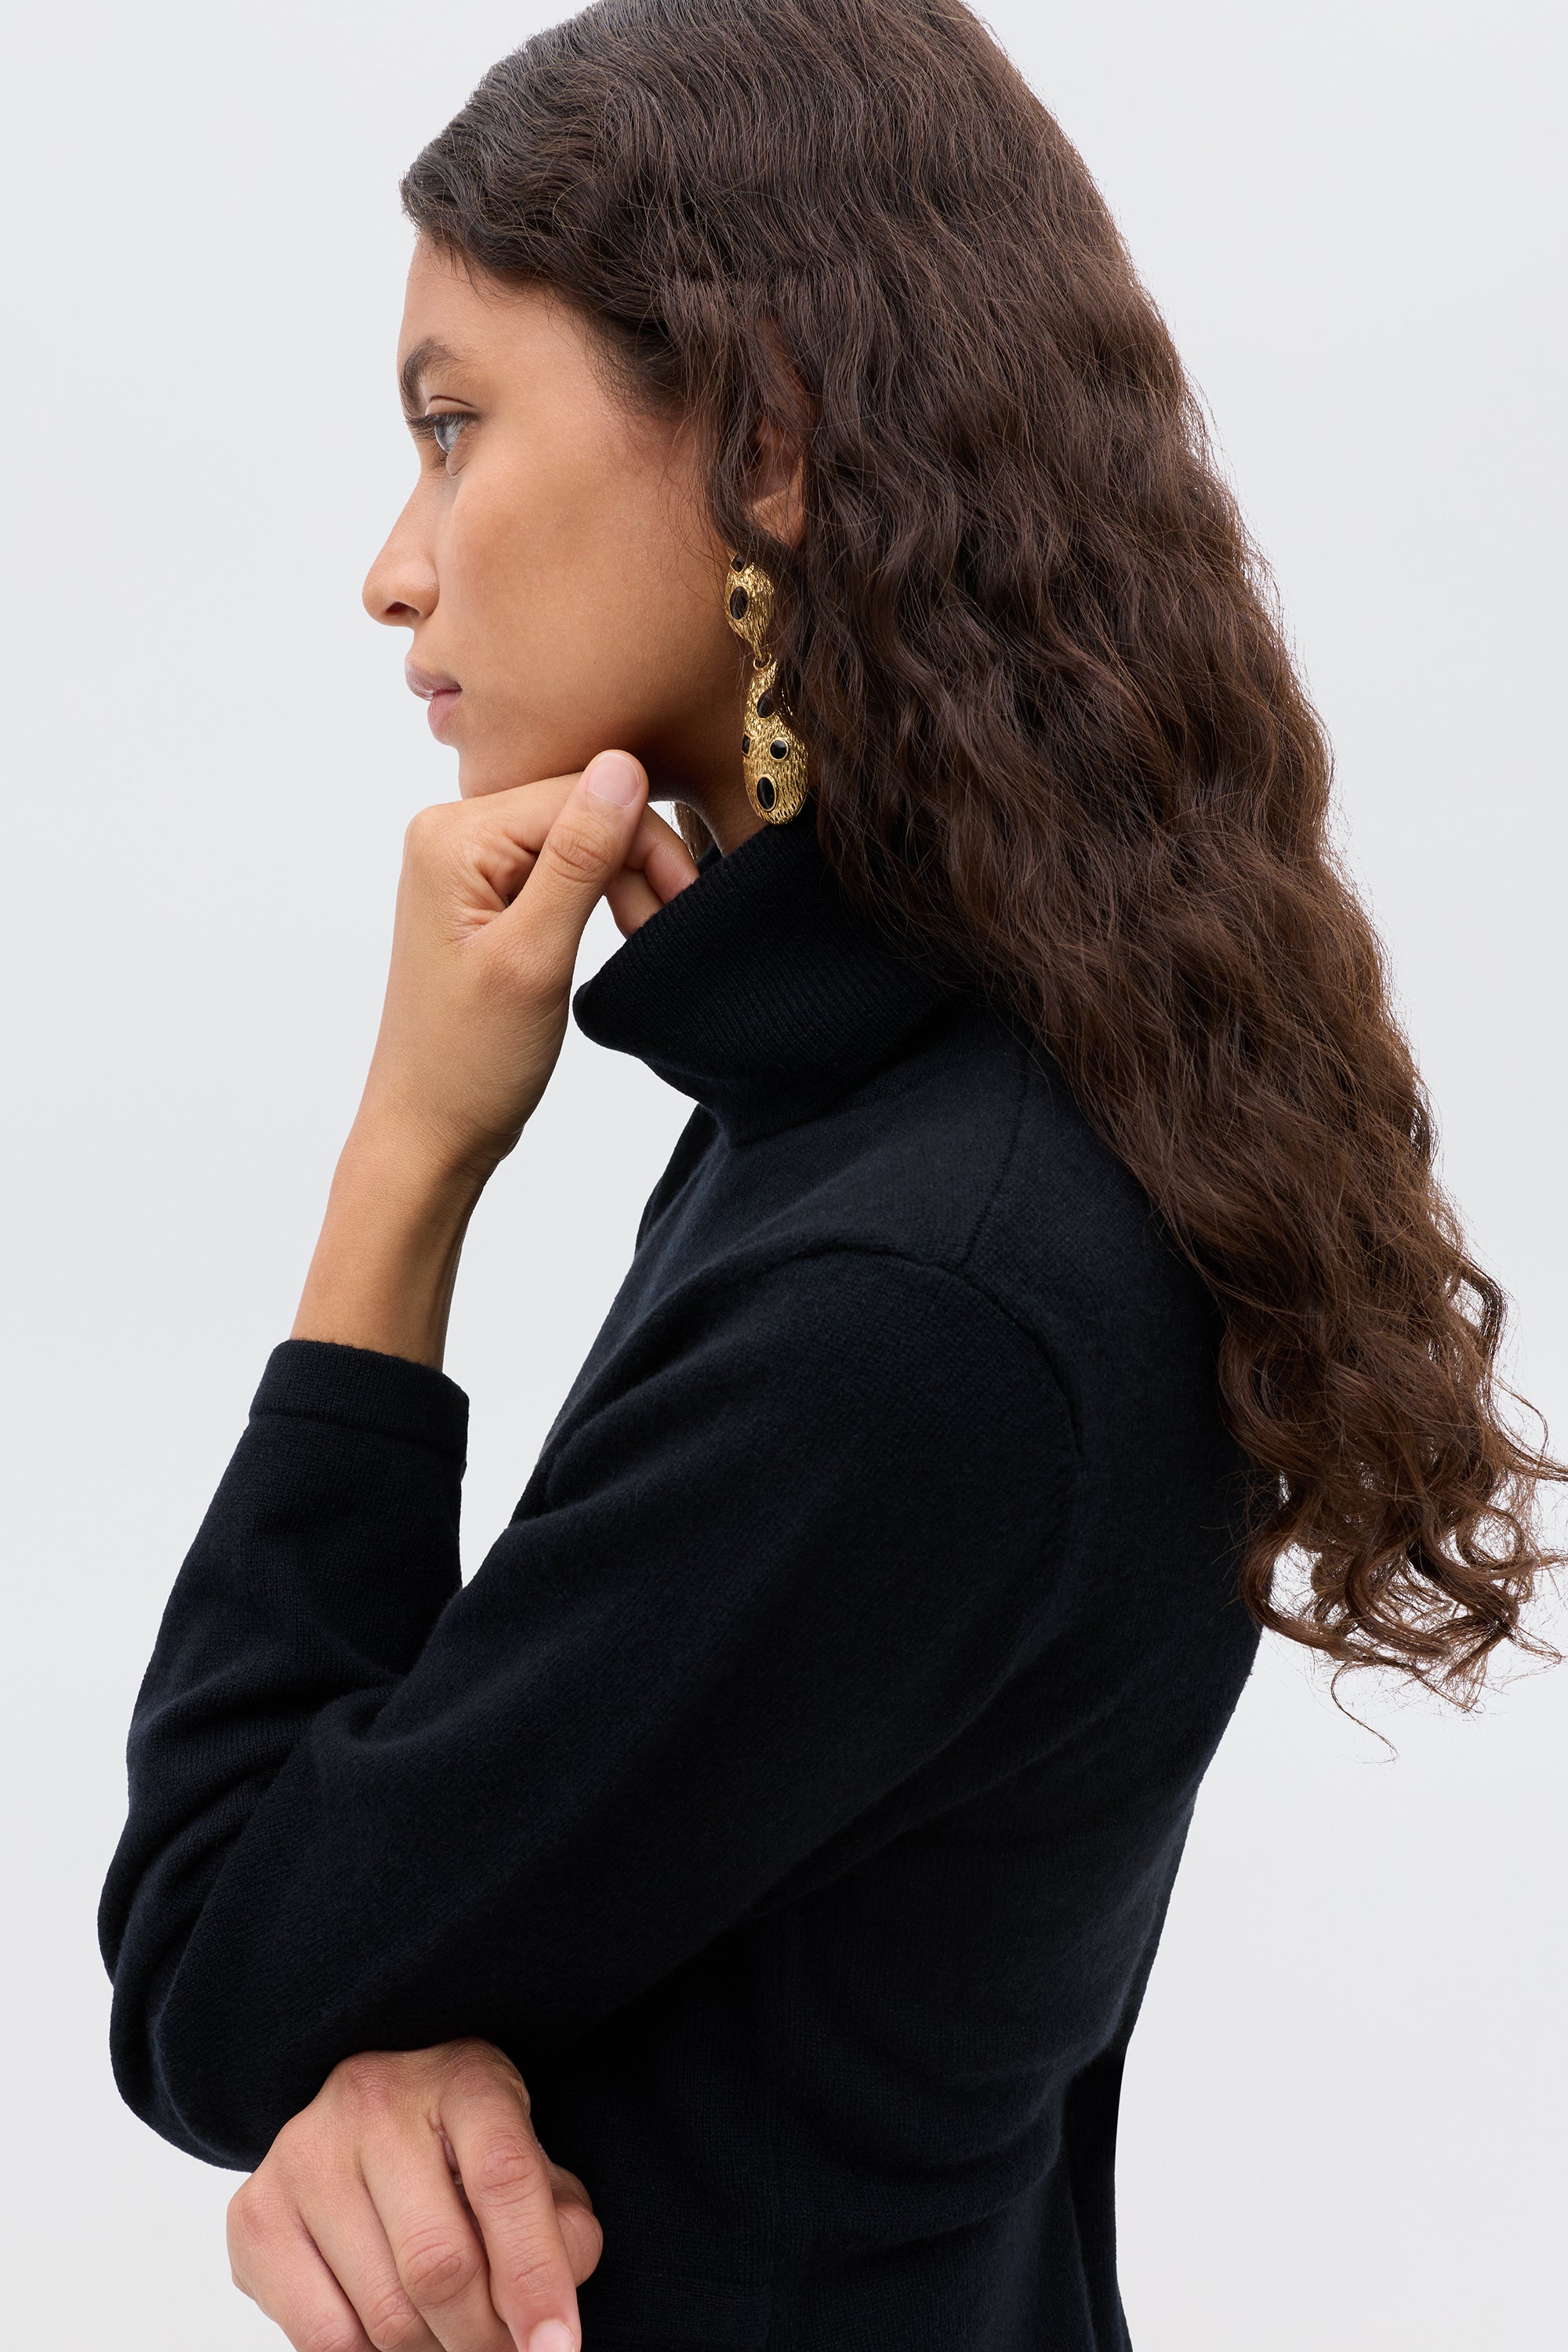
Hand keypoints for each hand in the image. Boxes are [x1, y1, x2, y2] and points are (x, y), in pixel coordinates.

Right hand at [226, 2039, 599, 2351]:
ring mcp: (305, 2153)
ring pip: (385, 2314)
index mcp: (463, 2077)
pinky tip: (393, 2338)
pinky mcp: (256, 2214)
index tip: (557, 2347)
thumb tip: (545, 2323)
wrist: (369, 2118)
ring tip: (451, 2337)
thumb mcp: (531, 2164)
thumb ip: (558, 2228)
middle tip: (503, 2351)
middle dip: (484, 2338)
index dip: (537, 2276)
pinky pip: (324, 2340)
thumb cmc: (468, 2152)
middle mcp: (375, 2101)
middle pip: (440, 2264)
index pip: (504, 2178)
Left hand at [290, 753, 698, 1366]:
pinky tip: (618, 931)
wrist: (429, 1132)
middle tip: (665, 927)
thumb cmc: (472, 1061)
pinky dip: (596, 895)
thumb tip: (623, 765)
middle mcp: (448, 832)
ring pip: (574, 837)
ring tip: (644, 937)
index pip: (578, 793)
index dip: (645, 838)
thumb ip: (578, 857)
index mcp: (451, 835)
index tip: (684, 899)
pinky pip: (555, 866)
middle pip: (576, 808)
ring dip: (622, 880)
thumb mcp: (536, 956)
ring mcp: (462, 863)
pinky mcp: (480, 894)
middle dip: (636, 860)